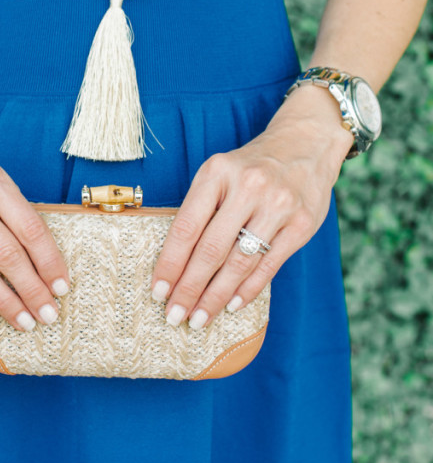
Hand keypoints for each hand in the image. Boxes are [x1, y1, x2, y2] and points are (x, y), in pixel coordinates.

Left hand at [150, 92, 354, 328]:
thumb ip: (201, 210)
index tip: (158, 292)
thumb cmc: (250, 167)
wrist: (305, 144)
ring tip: (199, 318)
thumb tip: (174, 266)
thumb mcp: (219, 174)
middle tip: (174, 316)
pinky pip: (269, 265)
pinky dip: (248, 290)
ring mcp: (278, 206)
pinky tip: (231, 304)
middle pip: (211, 250)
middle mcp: (248, 187)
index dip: (170, 264)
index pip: (186, 227)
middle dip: (189, 289)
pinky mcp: (302, 224)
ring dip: (216, 297)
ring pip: (239, 263)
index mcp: (217, 173)